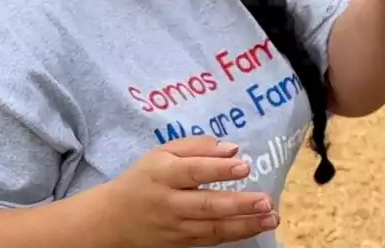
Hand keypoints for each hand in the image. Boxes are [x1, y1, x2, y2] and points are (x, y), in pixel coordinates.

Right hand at [101, 136, 278, 247]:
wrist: (112, 220)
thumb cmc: (145, 179)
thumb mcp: (162, 154)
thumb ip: (196, 147)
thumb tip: (232, 148)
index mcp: (162, 174)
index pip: (192, 171)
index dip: (218, 169)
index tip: (245, 166)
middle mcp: (168, 203)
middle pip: (206, 205)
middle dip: (239, 204)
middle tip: (266, 200)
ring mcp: (175, 227)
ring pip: (212, 228)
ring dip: (245, 225)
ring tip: (272, 218)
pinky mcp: (180, 243)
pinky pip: (210, 239)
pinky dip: (234, 235)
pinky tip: (256, 227)